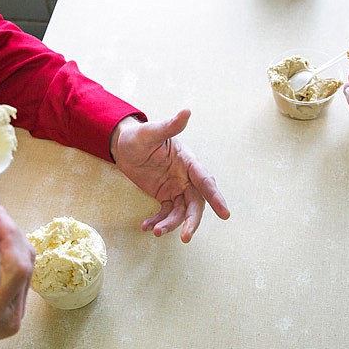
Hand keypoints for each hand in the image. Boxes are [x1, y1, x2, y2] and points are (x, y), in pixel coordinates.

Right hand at [0, 198, 34, 348]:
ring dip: (6, 238)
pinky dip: (5, 251)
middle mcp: (9, 316)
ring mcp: (13, 314)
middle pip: (23, 263)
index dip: (8, 235)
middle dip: (6, 230)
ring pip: (23, 265)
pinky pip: (16, 273)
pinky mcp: (10, 308)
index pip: (15, 269)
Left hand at [110, 109, 229, 242]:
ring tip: (156, 231)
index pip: (205, 181)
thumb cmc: (138, 136)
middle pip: (196, 203)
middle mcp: (186, 177)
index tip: (225, 214)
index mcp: (188, 161)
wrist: (124, 146)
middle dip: (191, 221)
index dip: (215, 197)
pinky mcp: (165, 196)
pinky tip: (146, 227)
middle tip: (185, 237)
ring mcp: (176, 188)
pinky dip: (158, 221)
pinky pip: (165, 213)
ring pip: (180, 212)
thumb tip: (186, 111)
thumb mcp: (151, 132)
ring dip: (171, 224)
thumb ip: (169, 126)